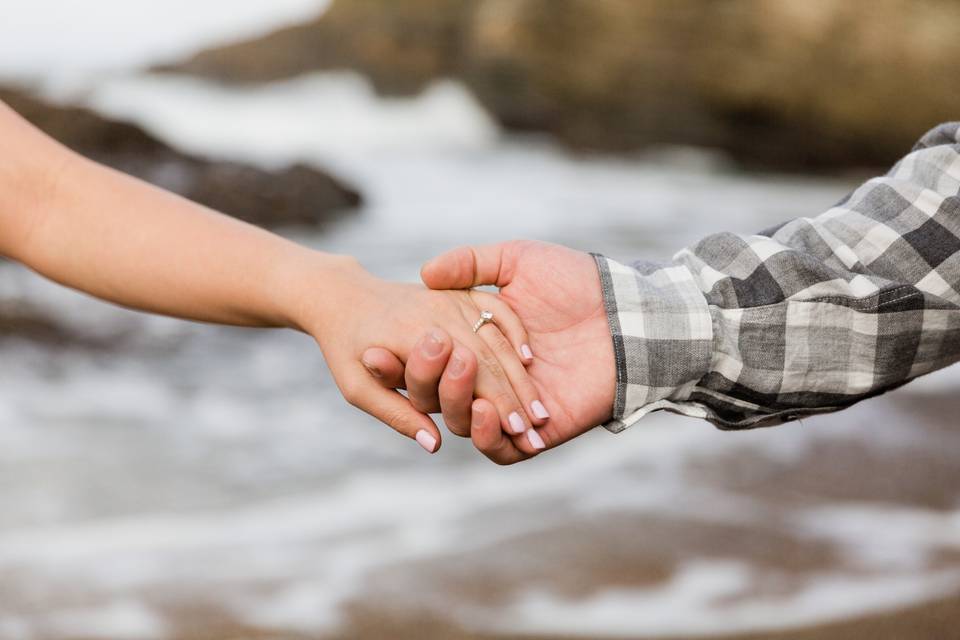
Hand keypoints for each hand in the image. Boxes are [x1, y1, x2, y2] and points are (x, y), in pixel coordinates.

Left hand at [298, 256, 547, 453]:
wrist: (341, 294)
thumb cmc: (344, 346)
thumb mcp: (356, 387)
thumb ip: (395, 414)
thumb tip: (435, 443)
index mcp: (412, 336)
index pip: (470, 375)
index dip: (496, 406)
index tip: (518, 436)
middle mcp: (437, 314)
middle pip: (490, 358)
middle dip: (517, 396)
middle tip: (539, 431)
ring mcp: (451, 299)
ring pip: (496, 338)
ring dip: (522, 375)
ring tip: (541, 410)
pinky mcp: (459, 291)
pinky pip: (496, 310)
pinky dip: (515, 333)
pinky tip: (528, 359)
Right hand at [364, 241, 615, 462]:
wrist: (627, 311)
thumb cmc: (576, 282)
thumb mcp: (516, 261)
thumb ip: (471, 264)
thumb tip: (425, 272)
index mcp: (478, 343)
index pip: (429, 360)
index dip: (399, 359)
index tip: (373, 349)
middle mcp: (490, 378)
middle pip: (437, 395)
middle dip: (419, 380)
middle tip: (413, 360)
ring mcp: (514, 406)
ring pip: (465, 424)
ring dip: (451, 406)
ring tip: (456, 375)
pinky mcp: (540, 430)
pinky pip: (502, 450)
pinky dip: (487, 436)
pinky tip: (482, 411)